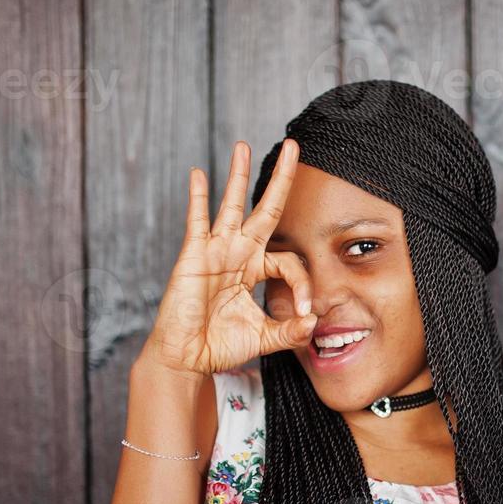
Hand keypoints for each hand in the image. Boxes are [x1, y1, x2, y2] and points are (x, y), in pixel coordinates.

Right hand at [139, 139, 315, 376]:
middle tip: (295, 147)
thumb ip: (290, 331)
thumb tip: (314, 323)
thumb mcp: (264, 337)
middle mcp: (238, 253)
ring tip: (243, 145)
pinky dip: (197, 198)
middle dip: (281, 179)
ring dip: (238, 174)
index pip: (290, 260)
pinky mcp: (194, 257)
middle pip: (266, 209)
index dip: (303, 284)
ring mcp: (216, 251)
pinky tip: (198, 173)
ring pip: (231, 205)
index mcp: (256, 269)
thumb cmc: (221, 345)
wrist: (188, 358)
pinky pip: (197, 222)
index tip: (304, 312)